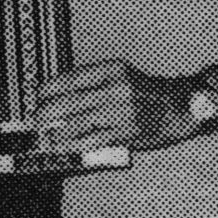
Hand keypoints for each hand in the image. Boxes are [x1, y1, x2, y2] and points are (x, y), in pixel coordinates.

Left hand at [35, 61, 198, 151]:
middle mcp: (116, 88)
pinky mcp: (127, 133)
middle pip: (66, 103)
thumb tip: (56, 99)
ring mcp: (122, 111)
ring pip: (75, 124)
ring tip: (46, 138)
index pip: (68, 79)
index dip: (47, 91)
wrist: (181, 106)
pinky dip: (74, 146)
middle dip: (45, 115)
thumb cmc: (146, 95)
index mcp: (112, 69)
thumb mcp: (120, 78)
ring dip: (55, 134)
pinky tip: (65, 147)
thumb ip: (92, 86)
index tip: (38, 98)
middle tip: (36, 122)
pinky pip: (91, 141)